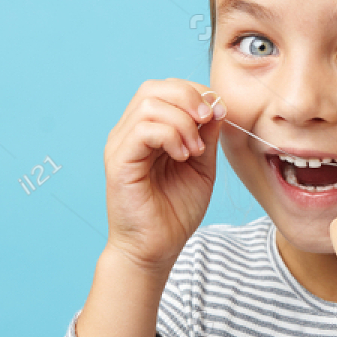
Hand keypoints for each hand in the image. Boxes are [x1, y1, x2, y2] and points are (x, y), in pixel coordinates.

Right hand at [100, 78, 223, 272]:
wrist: (156, 249)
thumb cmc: (175, 211)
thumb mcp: (201, 165)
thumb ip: (206, 135)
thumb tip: (215, 104)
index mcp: (149, 129)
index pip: (166, 89)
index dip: (195, 92)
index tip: (218, 114)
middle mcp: (130, 132)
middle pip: (154, 88)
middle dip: (189, 97)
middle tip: (208, 120)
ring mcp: (121, 145)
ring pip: (149, 104)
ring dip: (182, 121)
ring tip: (195, 150)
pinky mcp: (118, 161)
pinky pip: (143, 129)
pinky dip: (170, 135)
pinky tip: (182, 156)